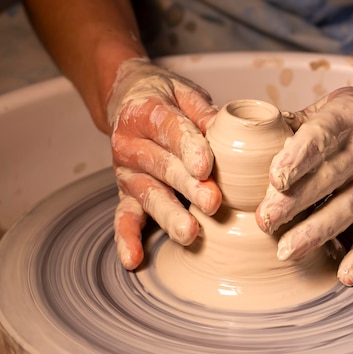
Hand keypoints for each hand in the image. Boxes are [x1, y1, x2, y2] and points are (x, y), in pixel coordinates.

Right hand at [107, 58, 221, 269]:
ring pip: (148, 196)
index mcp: (145, 112)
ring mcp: (127, 173)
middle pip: (163, 167)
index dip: (190, 147)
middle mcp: (130, 144)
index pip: (170, 130)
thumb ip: (204, 112)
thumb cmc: (165, 99)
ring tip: (190, 233)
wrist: (127, 100)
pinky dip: (127, 240)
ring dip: (169, 215)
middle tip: (213, 202)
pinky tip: (134, 260)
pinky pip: (123, 219)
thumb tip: (229, 130)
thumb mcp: (185, 93)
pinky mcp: (125, 194)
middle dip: (188, 187)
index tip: (207, 166)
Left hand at [256, 87, 352, 285]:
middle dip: (294, 203)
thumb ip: (292, 124)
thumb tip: (249, 141)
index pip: (321, 137)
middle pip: (328, 178)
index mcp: (347, 118)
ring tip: (285, 251)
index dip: (298, 158)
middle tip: (265, 221)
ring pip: (347, 209)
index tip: (275, 179)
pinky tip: (344, 275)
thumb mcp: (328, 105)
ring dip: (316, 232)